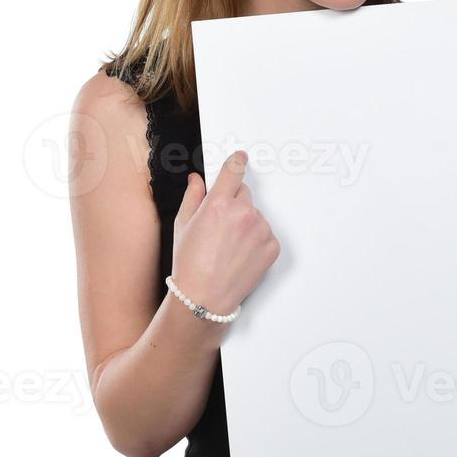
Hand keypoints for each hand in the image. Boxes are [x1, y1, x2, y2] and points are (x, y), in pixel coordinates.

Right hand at [170, 150, 279, 316]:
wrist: (204, 298)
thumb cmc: (190, 265)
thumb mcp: (183, 225)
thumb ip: (193, 197)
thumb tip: (197, 180)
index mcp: (219, 203)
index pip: (233, 171)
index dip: (236, 162)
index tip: (240, 157)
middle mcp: (243, 213)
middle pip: (244, 194)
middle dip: (234, 204)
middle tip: (220, 226)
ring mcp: (261, 230)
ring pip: (256, 215)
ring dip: (246, 224)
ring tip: (228, 246)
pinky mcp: (272, 246)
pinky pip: (265, 234)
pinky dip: (256, 241)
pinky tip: (240, 255)